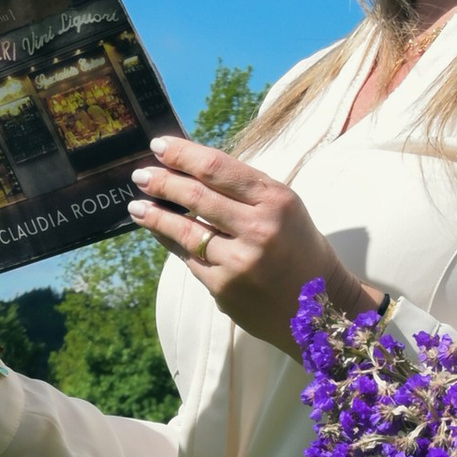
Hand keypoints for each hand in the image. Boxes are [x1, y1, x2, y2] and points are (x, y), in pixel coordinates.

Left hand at [127, 135, 373, 353]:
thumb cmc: (298, 249)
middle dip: (162, 182)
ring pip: (185, 230)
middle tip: (141, 175)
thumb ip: (243, 191)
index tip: (159, 146)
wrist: (320, 309)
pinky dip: (170, 241)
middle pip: (196, 196)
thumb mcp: (284, 209)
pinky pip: (189, 258)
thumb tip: (190, 171)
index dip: (182, 155)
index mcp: (276, 199)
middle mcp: (259, 228)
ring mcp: (240, 260)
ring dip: (154, 215)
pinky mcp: (224, 287)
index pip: (218, 168)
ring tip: (136, 205)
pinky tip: (158, 231)